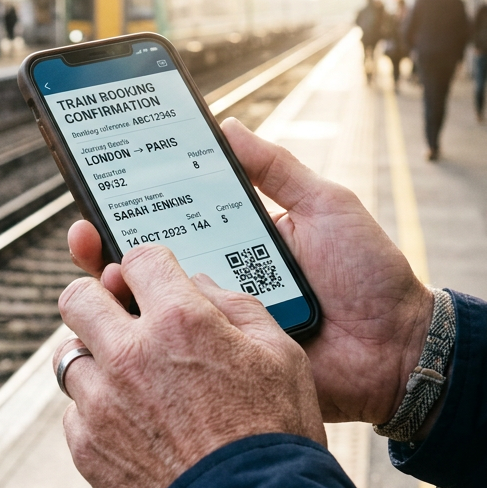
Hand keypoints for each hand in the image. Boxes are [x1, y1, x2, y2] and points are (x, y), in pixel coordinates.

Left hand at [54, 245, 324, 487]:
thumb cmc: (275, 437)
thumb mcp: (281, 354)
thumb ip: (236, 306)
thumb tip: (200, 287)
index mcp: (180, 320)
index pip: (138, 259)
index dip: (149, 267)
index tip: (154, 281)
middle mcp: (129, 354)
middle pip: (77, 296)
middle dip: (97, 300)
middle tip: (120, 317)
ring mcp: (101, 402)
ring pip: (69, 355)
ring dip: (95, 359)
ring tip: (128, 378)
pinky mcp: (86, 445)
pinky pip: (76, 411)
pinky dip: (98, 412)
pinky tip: (135, 425)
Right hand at [68, 118, 433, 426]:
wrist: (401, 349)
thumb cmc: (369, 275)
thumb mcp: (326, 205)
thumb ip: (276, 168)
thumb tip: (225, 123)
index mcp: (240, 242)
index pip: (177, 219)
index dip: (138, 204)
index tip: (104, 183)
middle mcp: (223, 281)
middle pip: (153, 265)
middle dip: (111, 246)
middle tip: (85, 229)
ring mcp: (223, 326)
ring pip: (157, 309)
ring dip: (120, 289)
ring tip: (101, 269)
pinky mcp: (231, 364)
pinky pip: (183, 353)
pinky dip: (152, 339)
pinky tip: (127, 320)